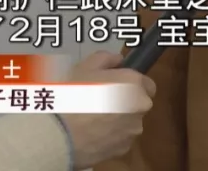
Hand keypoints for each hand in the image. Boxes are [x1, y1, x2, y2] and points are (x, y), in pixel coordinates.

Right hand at [59, 51, 155, 168]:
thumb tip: (118, 60)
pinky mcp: (124, 148)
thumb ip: (106, 59)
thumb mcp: (85, 66)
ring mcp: (133, 129)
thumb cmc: (72, 94)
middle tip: (100, 101)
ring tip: (92, 120)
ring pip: (130, 122)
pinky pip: (120, 139)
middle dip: (124, 102)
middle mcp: (140, 106)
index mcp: (134, 83)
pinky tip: (91, 134)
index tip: (116, 86)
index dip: (131, 85)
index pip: (147, 84)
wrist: (60, 133)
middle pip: (138, 103)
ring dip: (118, 120)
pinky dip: (110, 136)